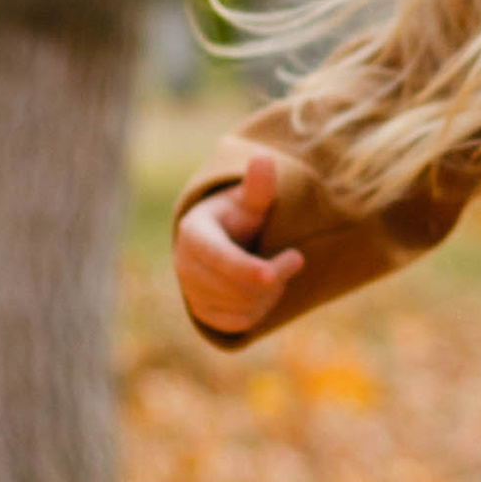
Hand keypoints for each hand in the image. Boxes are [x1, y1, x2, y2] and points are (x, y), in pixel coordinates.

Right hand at [175, 148, 303, 335]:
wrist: (224, 241)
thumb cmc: (240, 217)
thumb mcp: (250, 201)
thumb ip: (258, 187)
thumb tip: (263, 158)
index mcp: (194, 232)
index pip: (218, 257)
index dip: (245, 268)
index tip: (272, 275)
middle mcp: (185, 264)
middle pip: (234, 286)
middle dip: (273, 277)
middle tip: (295, 257)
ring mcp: (191, 291)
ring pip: (239, 307)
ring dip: (269, 294)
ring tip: (277, 271)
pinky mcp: (203, 313)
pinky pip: (238, 323)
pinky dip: (259, 311)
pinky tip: (264, 291)